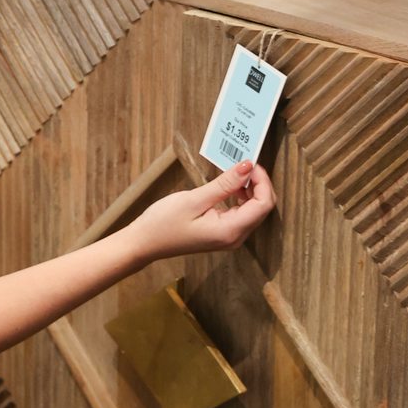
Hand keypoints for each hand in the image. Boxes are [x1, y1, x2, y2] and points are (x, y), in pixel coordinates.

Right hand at [127, 161, 275, 265]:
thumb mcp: (194, 199)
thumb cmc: (163, 223)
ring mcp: (229, 238)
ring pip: (254, 211)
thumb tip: (247, 167)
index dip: (262, 181)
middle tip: (243, 164)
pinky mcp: (222, 234)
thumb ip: (224, 184)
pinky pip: (242, 214)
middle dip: (258, 184)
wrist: (144, 243)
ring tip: (235, 173)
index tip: (249, 164)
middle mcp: (234, 238)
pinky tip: (229, 187)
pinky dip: (241, 198)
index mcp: (230, 231)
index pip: (263, 204)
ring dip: (250, 190)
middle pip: (262, 208)